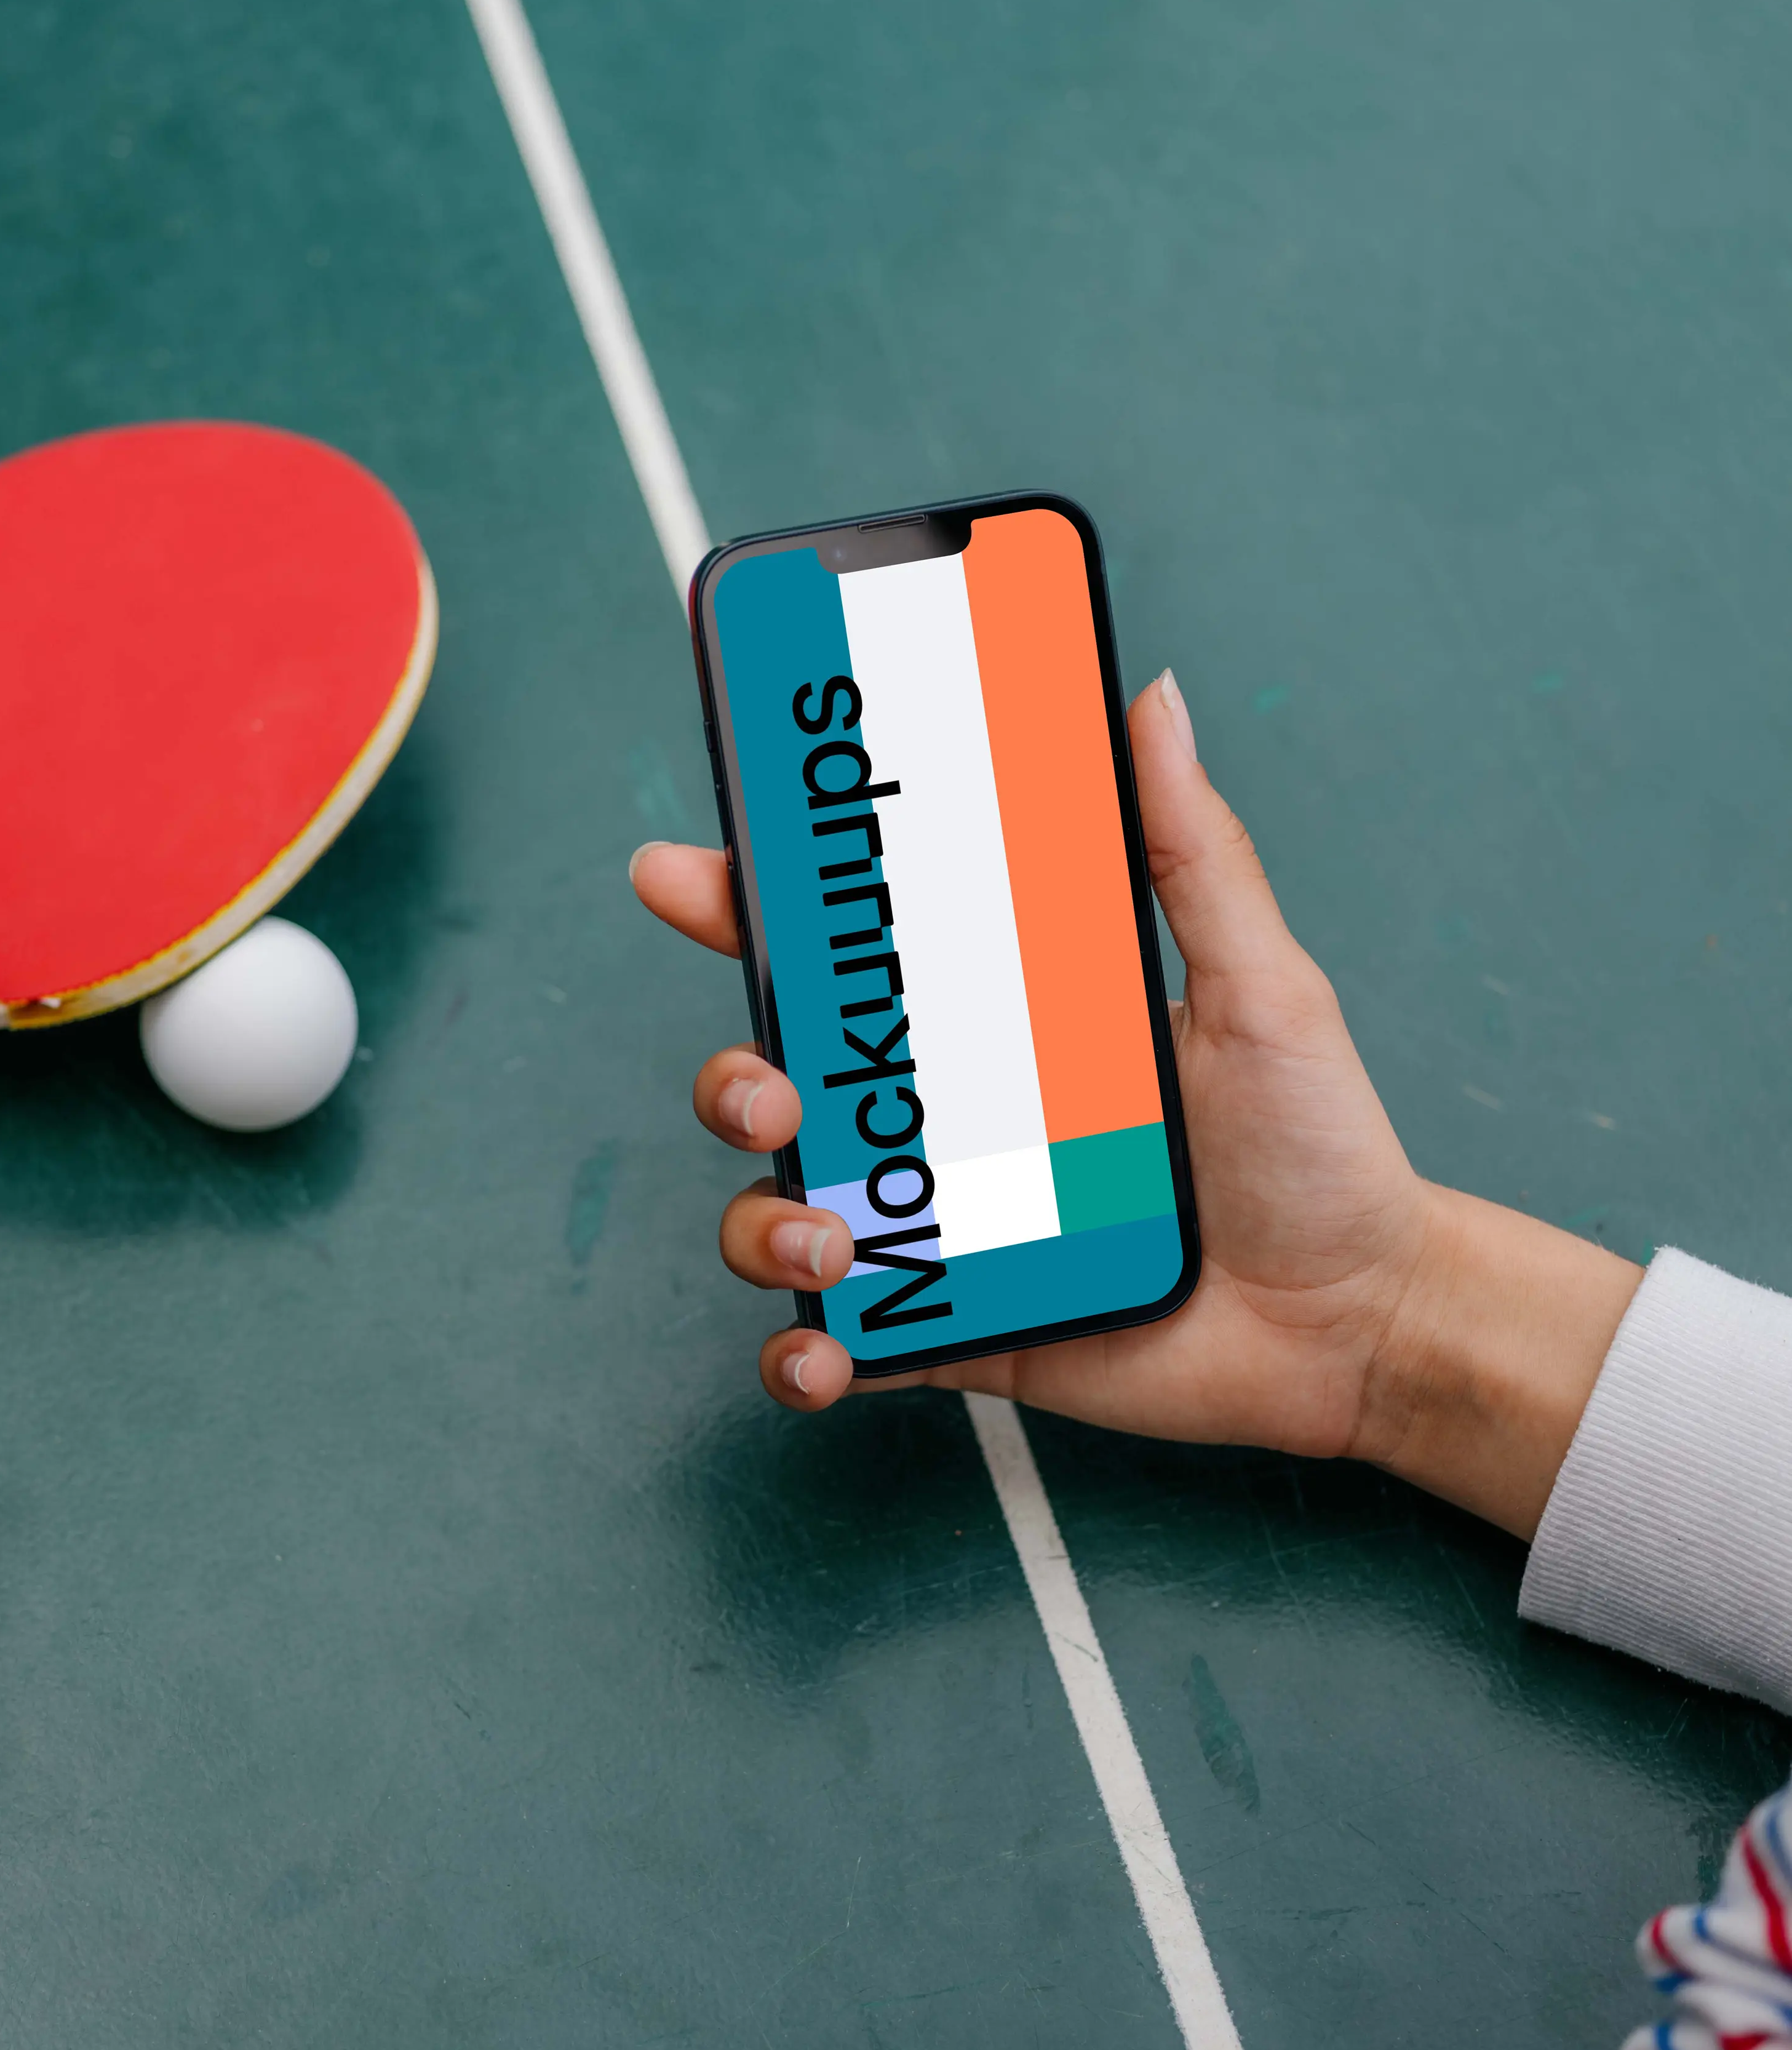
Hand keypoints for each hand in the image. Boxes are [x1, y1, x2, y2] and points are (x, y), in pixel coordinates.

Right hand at [632, 670, 1640, 1537]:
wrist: (1362, 1317)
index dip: (749, 904)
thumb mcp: (1263, 984)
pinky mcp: (958, 1332)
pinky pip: (837, 1346)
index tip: (686, 871)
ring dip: (765, 1224)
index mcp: (998, 1019)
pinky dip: (803, 1353)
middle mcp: (948, 1118)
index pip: (848, 949)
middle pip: (779, 1076)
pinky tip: (826, 1352)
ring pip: (780, 1212)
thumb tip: (1151, 696)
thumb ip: (1191, 850)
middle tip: (777, 1093)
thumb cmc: (1318, 1145)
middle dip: (734, 1077)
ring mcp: (941, 1225)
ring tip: (831, 1243)